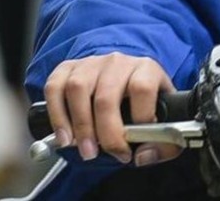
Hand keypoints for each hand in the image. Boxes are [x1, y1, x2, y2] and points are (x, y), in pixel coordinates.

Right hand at [43, 53, 180, 166]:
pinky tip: (63, 136)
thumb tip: (143, 156)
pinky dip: (56, 114)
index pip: (142, 88)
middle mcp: (118, 62)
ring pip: (77, 89)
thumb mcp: (165, 119)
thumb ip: (164, 144)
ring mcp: (91, 63)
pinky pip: (54, 87)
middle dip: (102, 133)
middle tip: (101, 154)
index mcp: (147, 69)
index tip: (132, 147)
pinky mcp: (68, 68)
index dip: (138, 119)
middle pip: (106, 96)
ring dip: (77, 125)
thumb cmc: (142, 103)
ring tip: (82, 148)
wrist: (124, 80)